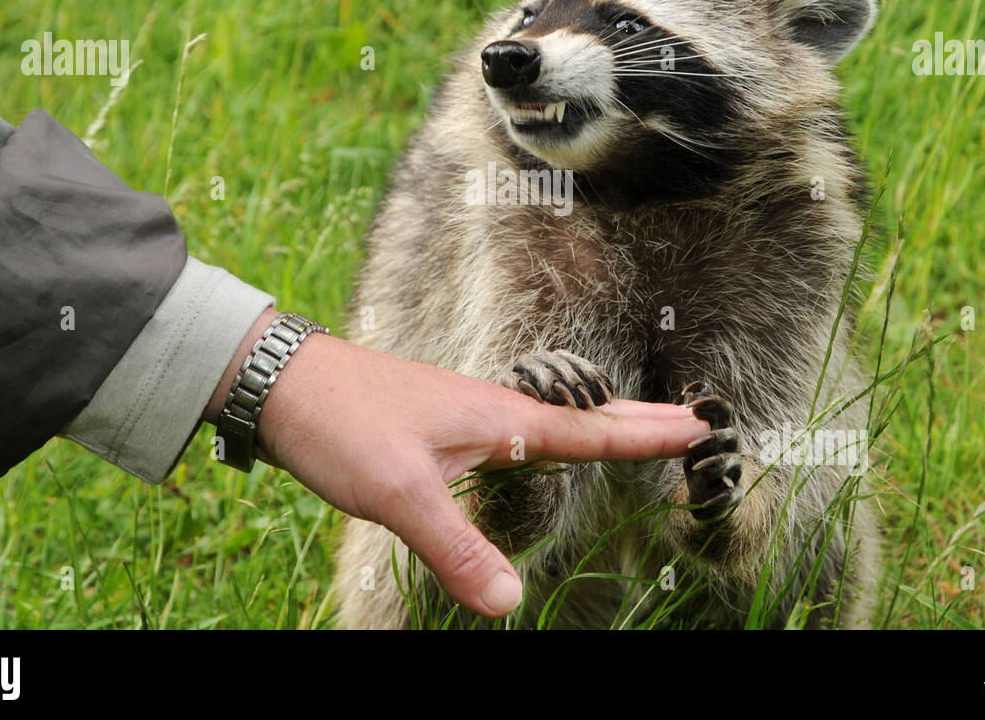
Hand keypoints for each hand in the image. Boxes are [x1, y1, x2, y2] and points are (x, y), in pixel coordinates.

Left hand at [206, 308, 708, 619]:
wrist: (284, 381)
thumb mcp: (400, 494)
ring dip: (602, 426)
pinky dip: (554, 435)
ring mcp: (467, 414)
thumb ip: (457, 550)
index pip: (591, 431)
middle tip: (694, 424)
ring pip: (552, 420)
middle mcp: (493, 410)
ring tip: (638, 433)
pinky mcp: (442, 424)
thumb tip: (511, 604)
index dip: (647, 436)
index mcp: (499, 419)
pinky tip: (542, 447)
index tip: (701, 426)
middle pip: (584, 418)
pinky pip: (519, 428)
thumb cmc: (342, 423)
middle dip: (641, 424)